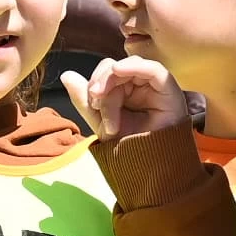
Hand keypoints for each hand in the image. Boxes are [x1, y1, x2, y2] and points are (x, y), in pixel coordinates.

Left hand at [58, 57, 192, 141]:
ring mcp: (156, 87)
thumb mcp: (100, 123)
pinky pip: (153, 69)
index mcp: (127, 92)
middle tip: (96, 100)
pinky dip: (134, 67)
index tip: (92, 100)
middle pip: (117, 67)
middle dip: (102, 81)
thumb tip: (67, 75)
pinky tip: (119, 70)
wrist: (147, 169)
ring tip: (107, 107)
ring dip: (113, 81)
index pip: (108, 73)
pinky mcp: (169, 89)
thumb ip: (85, 100)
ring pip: (131, 66)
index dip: (96, 80)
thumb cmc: (129, 147)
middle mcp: (141, 86)